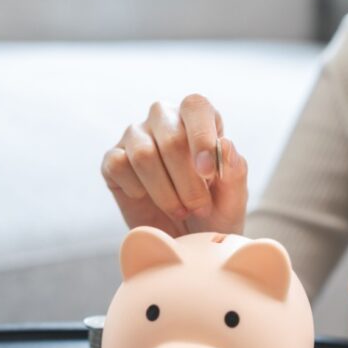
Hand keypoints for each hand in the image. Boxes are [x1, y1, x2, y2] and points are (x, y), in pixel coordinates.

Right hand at [101, 94, 247, 236]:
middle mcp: (164, 119)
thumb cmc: (213, 213)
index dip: (202, 137)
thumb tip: (225, 144)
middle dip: (188, 182)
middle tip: (199, 208)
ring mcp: (136, 137)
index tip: (208, 174)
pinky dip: (137, 190)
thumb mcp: (233, 200)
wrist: (184, 241)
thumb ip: (235, 171)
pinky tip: (148, 200)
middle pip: (171, 138)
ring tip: (180, 211)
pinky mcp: (113, 159)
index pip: (195, 106)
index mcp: (198, 118)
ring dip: (164, 192)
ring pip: (143, 154)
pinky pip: (118, 165)